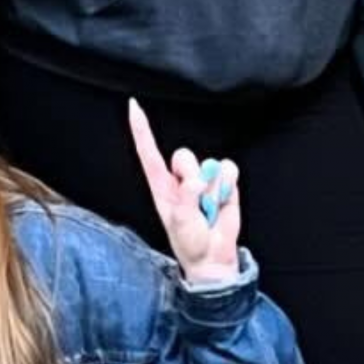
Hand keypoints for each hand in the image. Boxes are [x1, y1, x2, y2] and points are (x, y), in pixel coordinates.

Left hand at [128, 101, 241, 284]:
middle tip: (196, 202)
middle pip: (183, 156)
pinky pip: (229, 170)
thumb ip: (186, 198)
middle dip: (191, 176)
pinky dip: (229, 186)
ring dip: (213, 188)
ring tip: (209, 209)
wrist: (213, 257)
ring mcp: (203, 179)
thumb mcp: (180, 222)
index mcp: (161, 186)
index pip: (148, 152)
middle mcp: (181, 179)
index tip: (134, 106)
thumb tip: (197, 180)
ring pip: (210, 164)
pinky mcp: (224, 184)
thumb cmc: (190, 242)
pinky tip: (223, 201)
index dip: (141, 129)